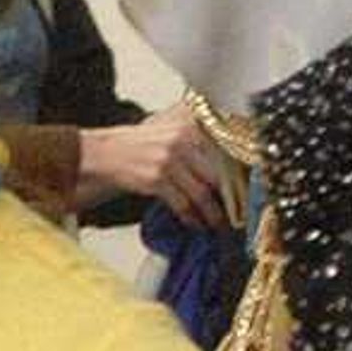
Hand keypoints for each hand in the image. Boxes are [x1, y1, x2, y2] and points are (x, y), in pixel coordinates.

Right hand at [76, 104, 235, 231]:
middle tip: (240, 213)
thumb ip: (199, 137)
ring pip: (203, 193)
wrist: (102, 154)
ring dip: (212, 213)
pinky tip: (196, 224)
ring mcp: (169, 160)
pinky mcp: (156, 179)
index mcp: (190, 126)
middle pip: (220, 174)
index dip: (240, 175)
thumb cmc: (138, 146)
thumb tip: (231, 160)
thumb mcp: (170, 129)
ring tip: (219, 224)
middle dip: (231, 198)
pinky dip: (191, 217)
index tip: (249, 191)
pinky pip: (182, 204)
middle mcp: (182, 140)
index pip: (227, 153)